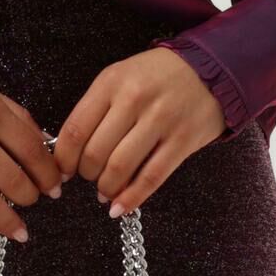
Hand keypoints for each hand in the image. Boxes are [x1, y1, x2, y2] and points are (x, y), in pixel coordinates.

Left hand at [50, 45, 227, 213]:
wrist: (211, 68)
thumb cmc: (159, 76)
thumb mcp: (121, 77)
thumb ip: (96, 109)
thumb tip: (72, 152)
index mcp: (112, 82)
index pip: (75, 130)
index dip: (64, 159)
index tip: (63, 171)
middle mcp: (134, 99)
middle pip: (95, 153)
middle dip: (86, 174)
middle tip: (89, 178)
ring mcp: (161, 120)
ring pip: (120, 168)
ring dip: (107, 188)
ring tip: (105, 191)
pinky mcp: (183, 140)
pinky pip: (151, 177)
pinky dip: (132, 198)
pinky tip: (120, 208)